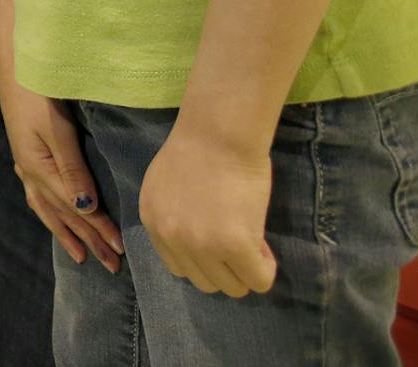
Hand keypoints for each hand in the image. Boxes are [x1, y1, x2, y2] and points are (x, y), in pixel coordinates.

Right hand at [0, 78, 124, 272]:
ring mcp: (26, 164)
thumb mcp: (57, 129)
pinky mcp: (26, 154)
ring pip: (48, 209)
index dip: (99, 228)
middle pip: (63, 214)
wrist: (16, 65)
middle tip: (110, 265)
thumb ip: (72, 168)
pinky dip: (49, 213)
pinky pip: (38, 196)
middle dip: (87, 240)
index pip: (76, 207)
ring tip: (79, 255)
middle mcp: (31, 171)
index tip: (120, 249)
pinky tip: (53, 217)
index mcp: (39, 168)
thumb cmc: (39, 91)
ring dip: (66, 233)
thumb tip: (85, 206)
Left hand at [141, 127, 276, 296]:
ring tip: (253, 242)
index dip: (204, 257)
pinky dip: (265, 269)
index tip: (220, 238)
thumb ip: (175, 214)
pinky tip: (264, 246)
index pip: (178, 265)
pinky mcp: (233, 245)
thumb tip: (197, 239)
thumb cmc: (200, 147)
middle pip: (204, 281)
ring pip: (230, 287)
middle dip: (225, 268)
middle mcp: (171, 237)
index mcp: (152, 221)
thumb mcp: (167, 185)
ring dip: (245, 271)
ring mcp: (200, 244)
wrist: (219, 131)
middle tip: (241, 241)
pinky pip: (258, 280)